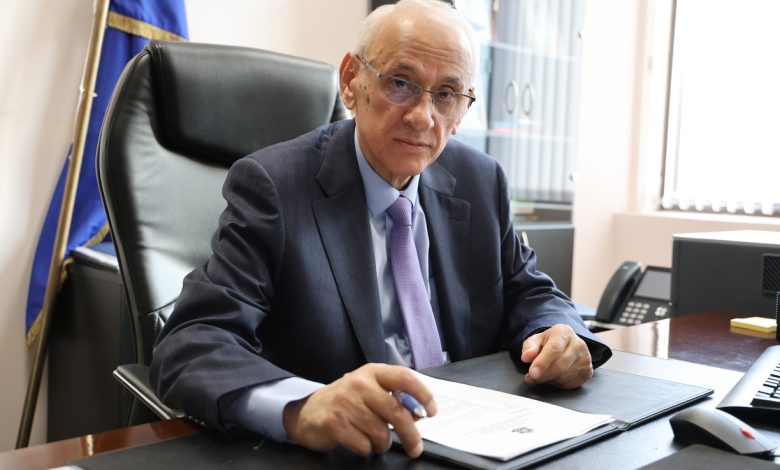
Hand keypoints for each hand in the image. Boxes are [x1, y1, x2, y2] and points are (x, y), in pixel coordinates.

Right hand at [282, 363, 436, 457]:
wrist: (307, 412)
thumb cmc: (345, 402)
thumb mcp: (370, 391)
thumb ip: (394, 399)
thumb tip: (418, 415)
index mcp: (372, 372)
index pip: (405, 377)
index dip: (423, 395)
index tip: (432, 411)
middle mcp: (359, 384)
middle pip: (397, 412)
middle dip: (411, 435)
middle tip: (416, 447)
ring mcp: (345, 403)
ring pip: (381, 433)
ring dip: (382, 443)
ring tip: (372, 438)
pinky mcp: (334, 424)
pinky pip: (364, 445)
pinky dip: (365, 448)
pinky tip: (357, 440)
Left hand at [520, 324, 592, 388]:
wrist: (566, 345)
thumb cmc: (548, 343)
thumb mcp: (535, 341)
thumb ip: (529, 347)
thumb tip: (526, 357)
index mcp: (564, 332)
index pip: (554, 349)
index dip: (542, 363)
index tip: (532, 373)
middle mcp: (578, 344)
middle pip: (560, 365)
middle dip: (544, 375)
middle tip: (532, 377)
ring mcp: (586, 358)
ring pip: (565, 376)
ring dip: (550, 380)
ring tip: (543, 374)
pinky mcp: (588, 371)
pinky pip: (571, 383)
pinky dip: (559, 384)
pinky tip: (554, 377)